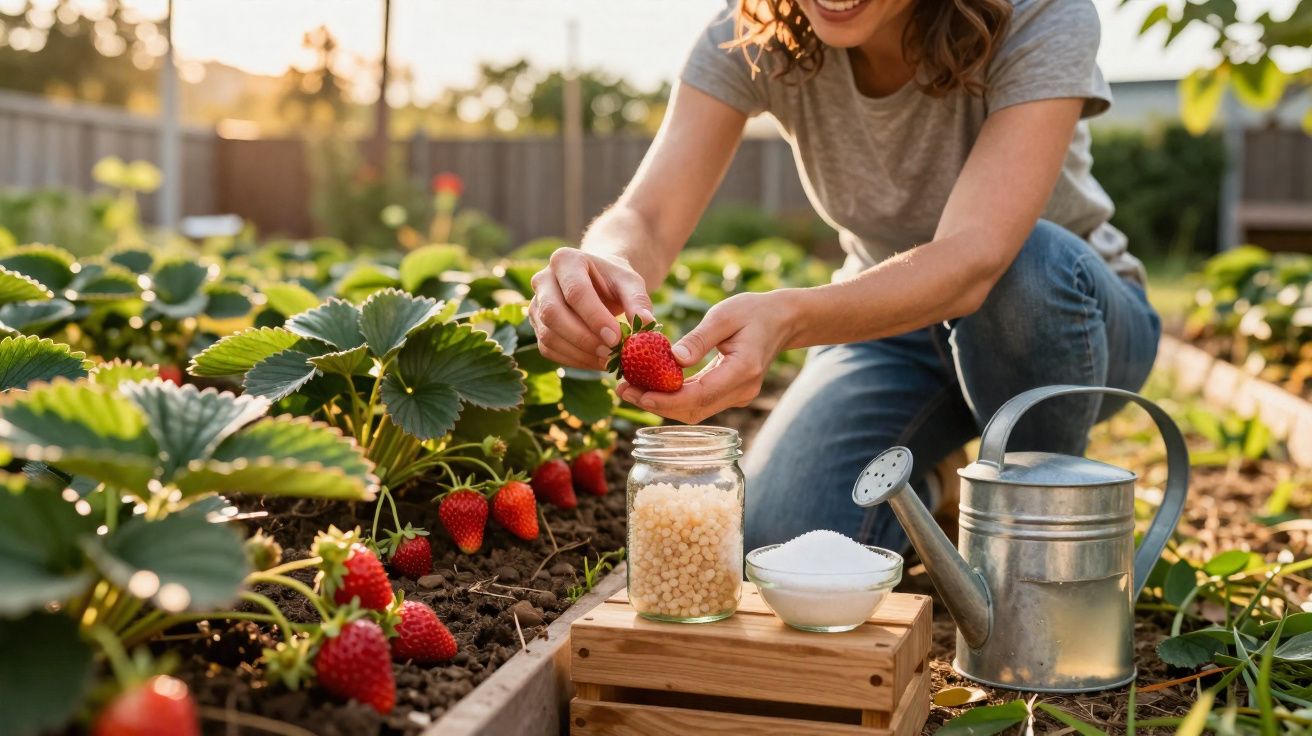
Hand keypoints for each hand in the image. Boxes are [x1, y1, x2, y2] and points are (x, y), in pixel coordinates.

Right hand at [528, 248, 654, 369]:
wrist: (598, 284)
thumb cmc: (614, 281)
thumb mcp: (630, 282)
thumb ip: (638, 301)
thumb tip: (647, 324)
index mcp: (565, 260)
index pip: (575, 292)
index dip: (595, 317)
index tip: (616, 338)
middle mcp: (542, 280)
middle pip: (553, 313)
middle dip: (583, 338)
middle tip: (611, 354)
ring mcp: (535, 305)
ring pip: (548, 336)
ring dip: (579, 354)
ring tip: (608, 361)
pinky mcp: (537, 327)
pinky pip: (549, 350)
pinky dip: (573, 361)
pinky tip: (596, 361)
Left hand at [618, 291, 799, 423]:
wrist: (782, 320)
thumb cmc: (753, 311)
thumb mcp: (724, 315)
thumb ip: (699, 338)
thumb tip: (672, 359)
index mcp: (743, 370)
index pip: (700, 395)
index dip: (666, 399)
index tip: (638, 394)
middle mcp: (742, 390)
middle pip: (694, 409)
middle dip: (657, 405)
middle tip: (623, 391)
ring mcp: (738, 396)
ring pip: (695, 410)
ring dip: (662, 404)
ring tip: (630, 390)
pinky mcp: (731, 394)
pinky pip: (700, 402)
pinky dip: (675, 398)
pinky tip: (651, 386)